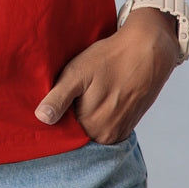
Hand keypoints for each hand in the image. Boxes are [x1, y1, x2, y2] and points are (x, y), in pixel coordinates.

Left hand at [34, 8, 178, 143]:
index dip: (57, 113)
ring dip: (87, 114)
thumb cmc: (109, 59)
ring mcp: (120, 132)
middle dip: (71, 114)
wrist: (148, 51)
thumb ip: (58, 98)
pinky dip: (101, 114)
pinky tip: (102, 95)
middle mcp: (107, 136)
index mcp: (91, 127)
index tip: (57, 96)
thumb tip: (41, 118)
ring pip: (92, 127)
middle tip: (75, 90)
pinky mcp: (128, 125)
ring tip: (90, 91)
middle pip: (78, 130)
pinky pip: (106, 124)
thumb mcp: (76, 73)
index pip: (63, 130)